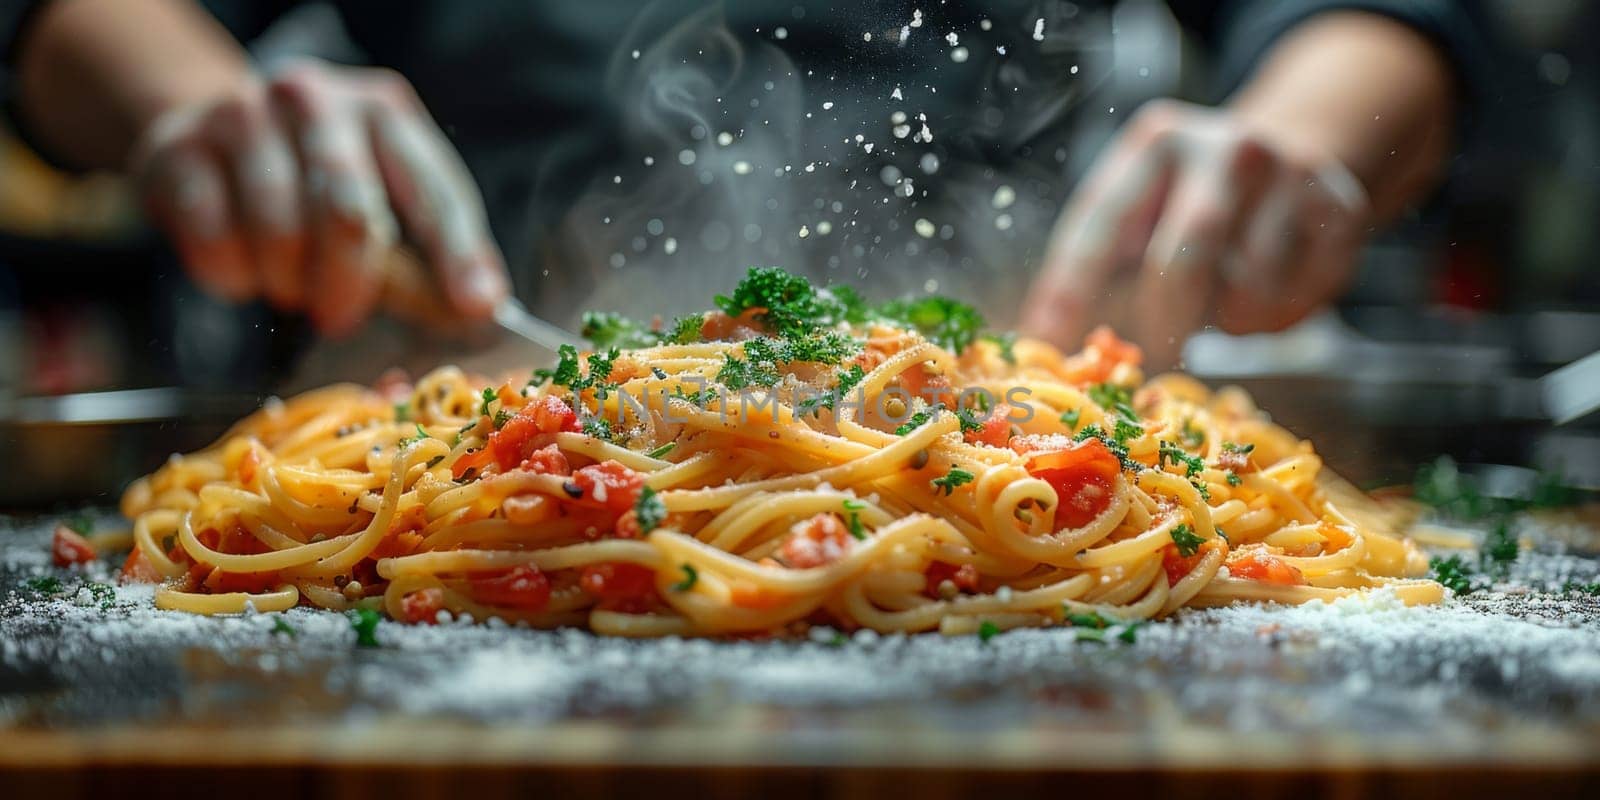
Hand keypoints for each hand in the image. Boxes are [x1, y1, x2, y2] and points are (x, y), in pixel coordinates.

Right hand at [129, 59, 507, 335]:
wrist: (212, 135)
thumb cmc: (319, 181)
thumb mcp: (387, 202)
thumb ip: (433, 253)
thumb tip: (481, 305)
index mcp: (383, 112)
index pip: (430, 190)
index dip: (456, 254)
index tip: (474, 307)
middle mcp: (314, 99)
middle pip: (347, 212)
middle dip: (350, 283)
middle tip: (342, 317)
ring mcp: (241, 115)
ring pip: (279, 232)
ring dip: (288, 282)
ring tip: (290, 283)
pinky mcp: (178, 148)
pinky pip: (214, 240)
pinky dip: (233, 277)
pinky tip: (243, 269)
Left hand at [1020, 99, 1369, 366]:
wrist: (1296, 154)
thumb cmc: (1193, 200)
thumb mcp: (1142, 211)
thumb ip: (1101, 269)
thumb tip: (1048, 344)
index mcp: (1155, 144)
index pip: (1100, 227)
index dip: (1069, 293)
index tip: (1047, 345)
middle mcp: (1226, 148)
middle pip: (1180, 263)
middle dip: (1159, 324)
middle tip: (1152, 355)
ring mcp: (1291, 175)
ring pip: (1245, 292)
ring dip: (1225, 319)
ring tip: (1223, 292)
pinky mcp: (1340, 212)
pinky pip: (1294, 301)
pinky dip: (1270, 319)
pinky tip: (1267, 287)